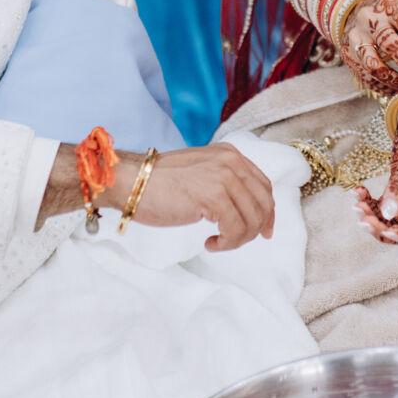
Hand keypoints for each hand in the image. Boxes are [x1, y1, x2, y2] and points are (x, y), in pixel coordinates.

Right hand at [123, 144, 275, 250]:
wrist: (130, 182)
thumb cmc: (158, 184)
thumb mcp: (200, 174)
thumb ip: (224, 184)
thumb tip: (247, 211)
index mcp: (230, 154)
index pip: (263, 185)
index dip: (267, 212)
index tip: (263, 231)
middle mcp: (231, 162)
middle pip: (263, 203)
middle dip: (255, 229)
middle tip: (235, 241)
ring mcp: (223, 177)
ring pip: (252, 219)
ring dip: (238, 239)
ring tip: (218, 242)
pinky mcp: (213, 196)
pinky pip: (235, 229)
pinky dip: (227, 243)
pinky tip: (210, 242)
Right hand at [339, 0, 397, 95]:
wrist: (358, 8)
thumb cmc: (391, 16)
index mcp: (389, 6)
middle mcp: (369, 20)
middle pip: (391, 46)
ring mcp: (355, 37)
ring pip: (374, 66)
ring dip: (395, 79)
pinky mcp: (347, 53)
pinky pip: (365, 77)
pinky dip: (382, 87)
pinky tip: (395, 87)